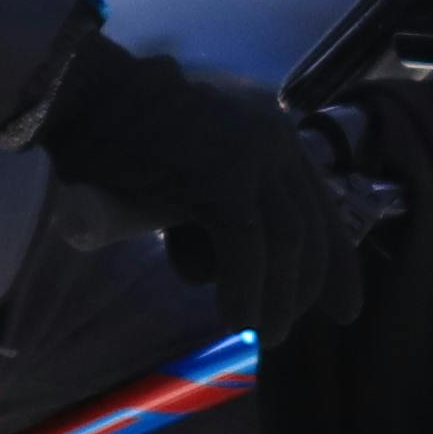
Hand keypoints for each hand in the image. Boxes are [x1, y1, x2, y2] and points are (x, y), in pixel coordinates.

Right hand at [36, 32, 362, 345]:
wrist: (88, 99)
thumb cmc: (127, 137)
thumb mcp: (197, 171)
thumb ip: (228, 205)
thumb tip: (247, 270)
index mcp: (274, 136)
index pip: (319, 206)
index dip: (337, 262)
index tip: (344, 309)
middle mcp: (274, 140)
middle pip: (309, 229)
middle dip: (307, 288)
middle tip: (282, 332)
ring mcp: (251, 155)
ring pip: (285, 242)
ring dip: (276, 297)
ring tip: (259, 333)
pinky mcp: (222, 175)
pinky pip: (245, 246)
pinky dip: (245, 288)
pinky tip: (235, 316)